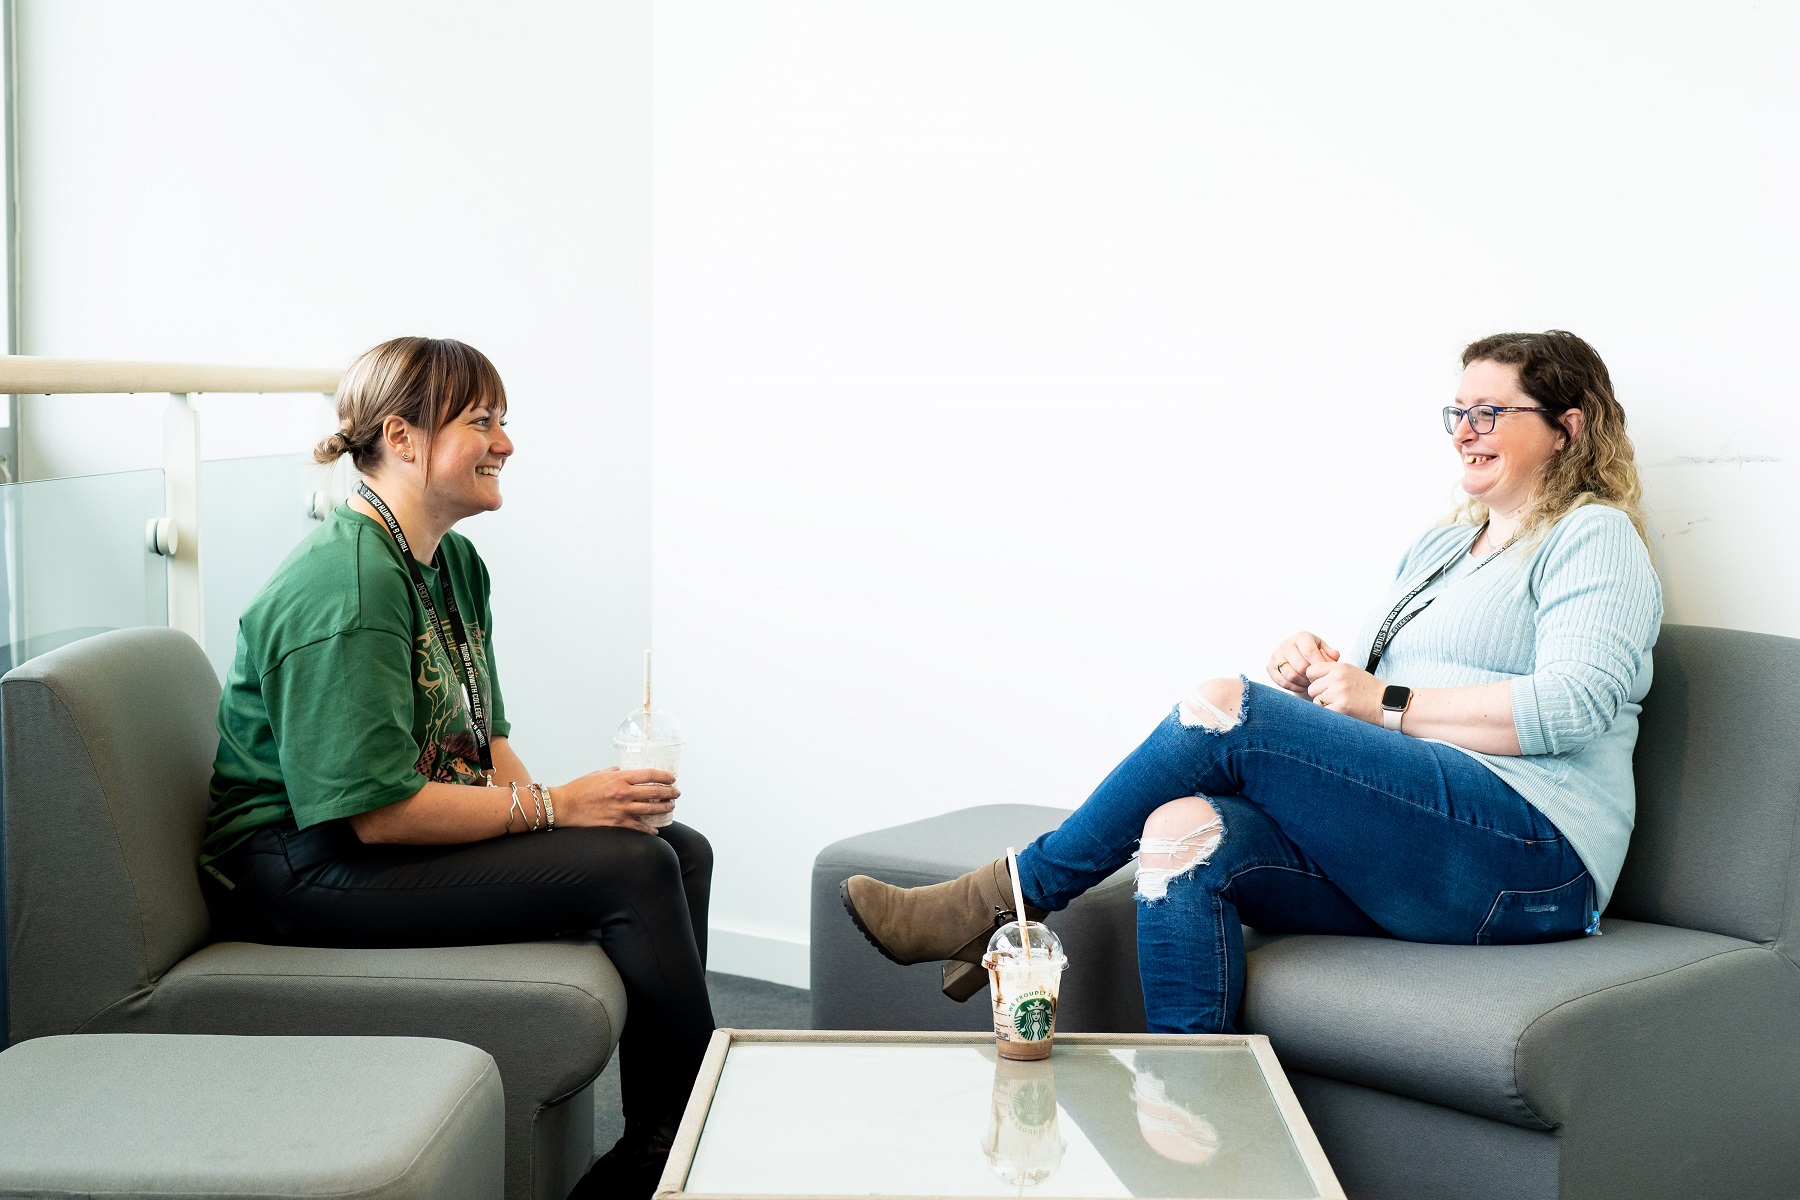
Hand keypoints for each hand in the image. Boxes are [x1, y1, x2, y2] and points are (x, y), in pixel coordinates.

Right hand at [552, 767, 678, 834]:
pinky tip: (655, 830)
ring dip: (664, 808)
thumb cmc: (578, 789)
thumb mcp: (598, 774)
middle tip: (676, 793)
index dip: (664, 776)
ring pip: (650, 809)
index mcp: (620, 778)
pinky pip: (638, 826)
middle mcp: (623, 793)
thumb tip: (623, 771)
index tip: (672, 778)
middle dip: (669, 792)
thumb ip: (614, 772)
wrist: (564, 806)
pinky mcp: (616, 823)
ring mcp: (621, 809)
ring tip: (670, 807)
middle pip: (654, 792)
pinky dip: (648, 829)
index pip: (649, 774)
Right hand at [1267, 632, 1338, 696]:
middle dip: (1312, 676)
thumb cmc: (1313, 653)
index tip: (1325, 673)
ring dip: (1304, 683)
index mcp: (1301, 637)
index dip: (1319, 665)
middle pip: (1301, 666)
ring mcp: (1276, 655)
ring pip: (1291, 676)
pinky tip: (1303, 686)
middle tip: (1318, 680)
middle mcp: (1286, 644)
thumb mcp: (1323, 649)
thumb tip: (1334, 656)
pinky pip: (1283, 682)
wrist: (1296, 656)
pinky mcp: (1269, 666)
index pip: (1310, 652)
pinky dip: (1295, 687)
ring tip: (1311, 683)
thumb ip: (1331, 653)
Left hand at [1304, 660, 1383, 723]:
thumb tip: (1311, 676)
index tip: (1322, 686)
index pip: (1311, 670)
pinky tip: (1342, 712)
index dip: (1314, 680)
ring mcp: (1339, 692)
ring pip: (1316, 701)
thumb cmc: (1369, 689)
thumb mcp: (1352, 672)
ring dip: (1325, 706)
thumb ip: (1333, 672)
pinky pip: (1324, 711)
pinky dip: (1330, 714)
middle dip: (1319, 695)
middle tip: (1333, 699)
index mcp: (1340, 667)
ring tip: (1340, 705)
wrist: (1388, 703)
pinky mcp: (1341, 706)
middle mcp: (1338, 678)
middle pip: (1312, 688)